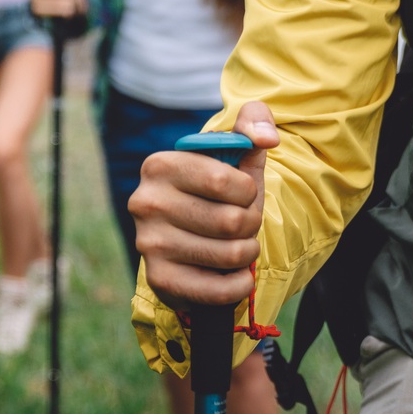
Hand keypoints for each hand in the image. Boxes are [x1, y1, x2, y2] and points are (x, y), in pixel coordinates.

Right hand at [131, 101, 279, 309]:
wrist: (195, 238)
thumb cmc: (220, 190)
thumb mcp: (236, 151)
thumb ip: (254, 124)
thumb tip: (266, 138)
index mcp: (159, 165)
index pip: (223, 180)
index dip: (248, 191)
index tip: (243, 194)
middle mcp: (146, 203)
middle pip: (231, 220)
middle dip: (251, 224)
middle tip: (244, 224)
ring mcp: (148, 244)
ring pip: (230, 254)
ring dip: (248, 252)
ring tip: (238, 245)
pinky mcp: (159, 280)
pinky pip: (218, 290)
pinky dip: (239, 284)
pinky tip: (235, 274)